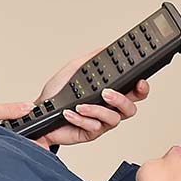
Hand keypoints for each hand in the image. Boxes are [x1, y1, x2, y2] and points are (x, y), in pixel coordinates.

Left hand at [28, 49, 150, 146]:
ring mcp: (100, 122)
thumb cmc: (56, 93)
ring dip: (97, 110)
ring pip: (113, 119)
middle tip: (107, 93)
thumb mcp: (73, 69)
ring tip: (81, 105)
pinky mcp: (90, 134)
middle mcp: (108, 108)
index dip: (141, 88)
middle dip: (122, 100)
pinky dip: (80, 119)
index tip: (139, 81)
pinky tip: (69, 113)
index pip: (133, 91)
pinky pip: (93, 127)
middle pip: (130, 108)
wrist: (39, 113)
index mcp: (109, 92)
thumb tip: (104, 47)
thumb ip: (91, 58)